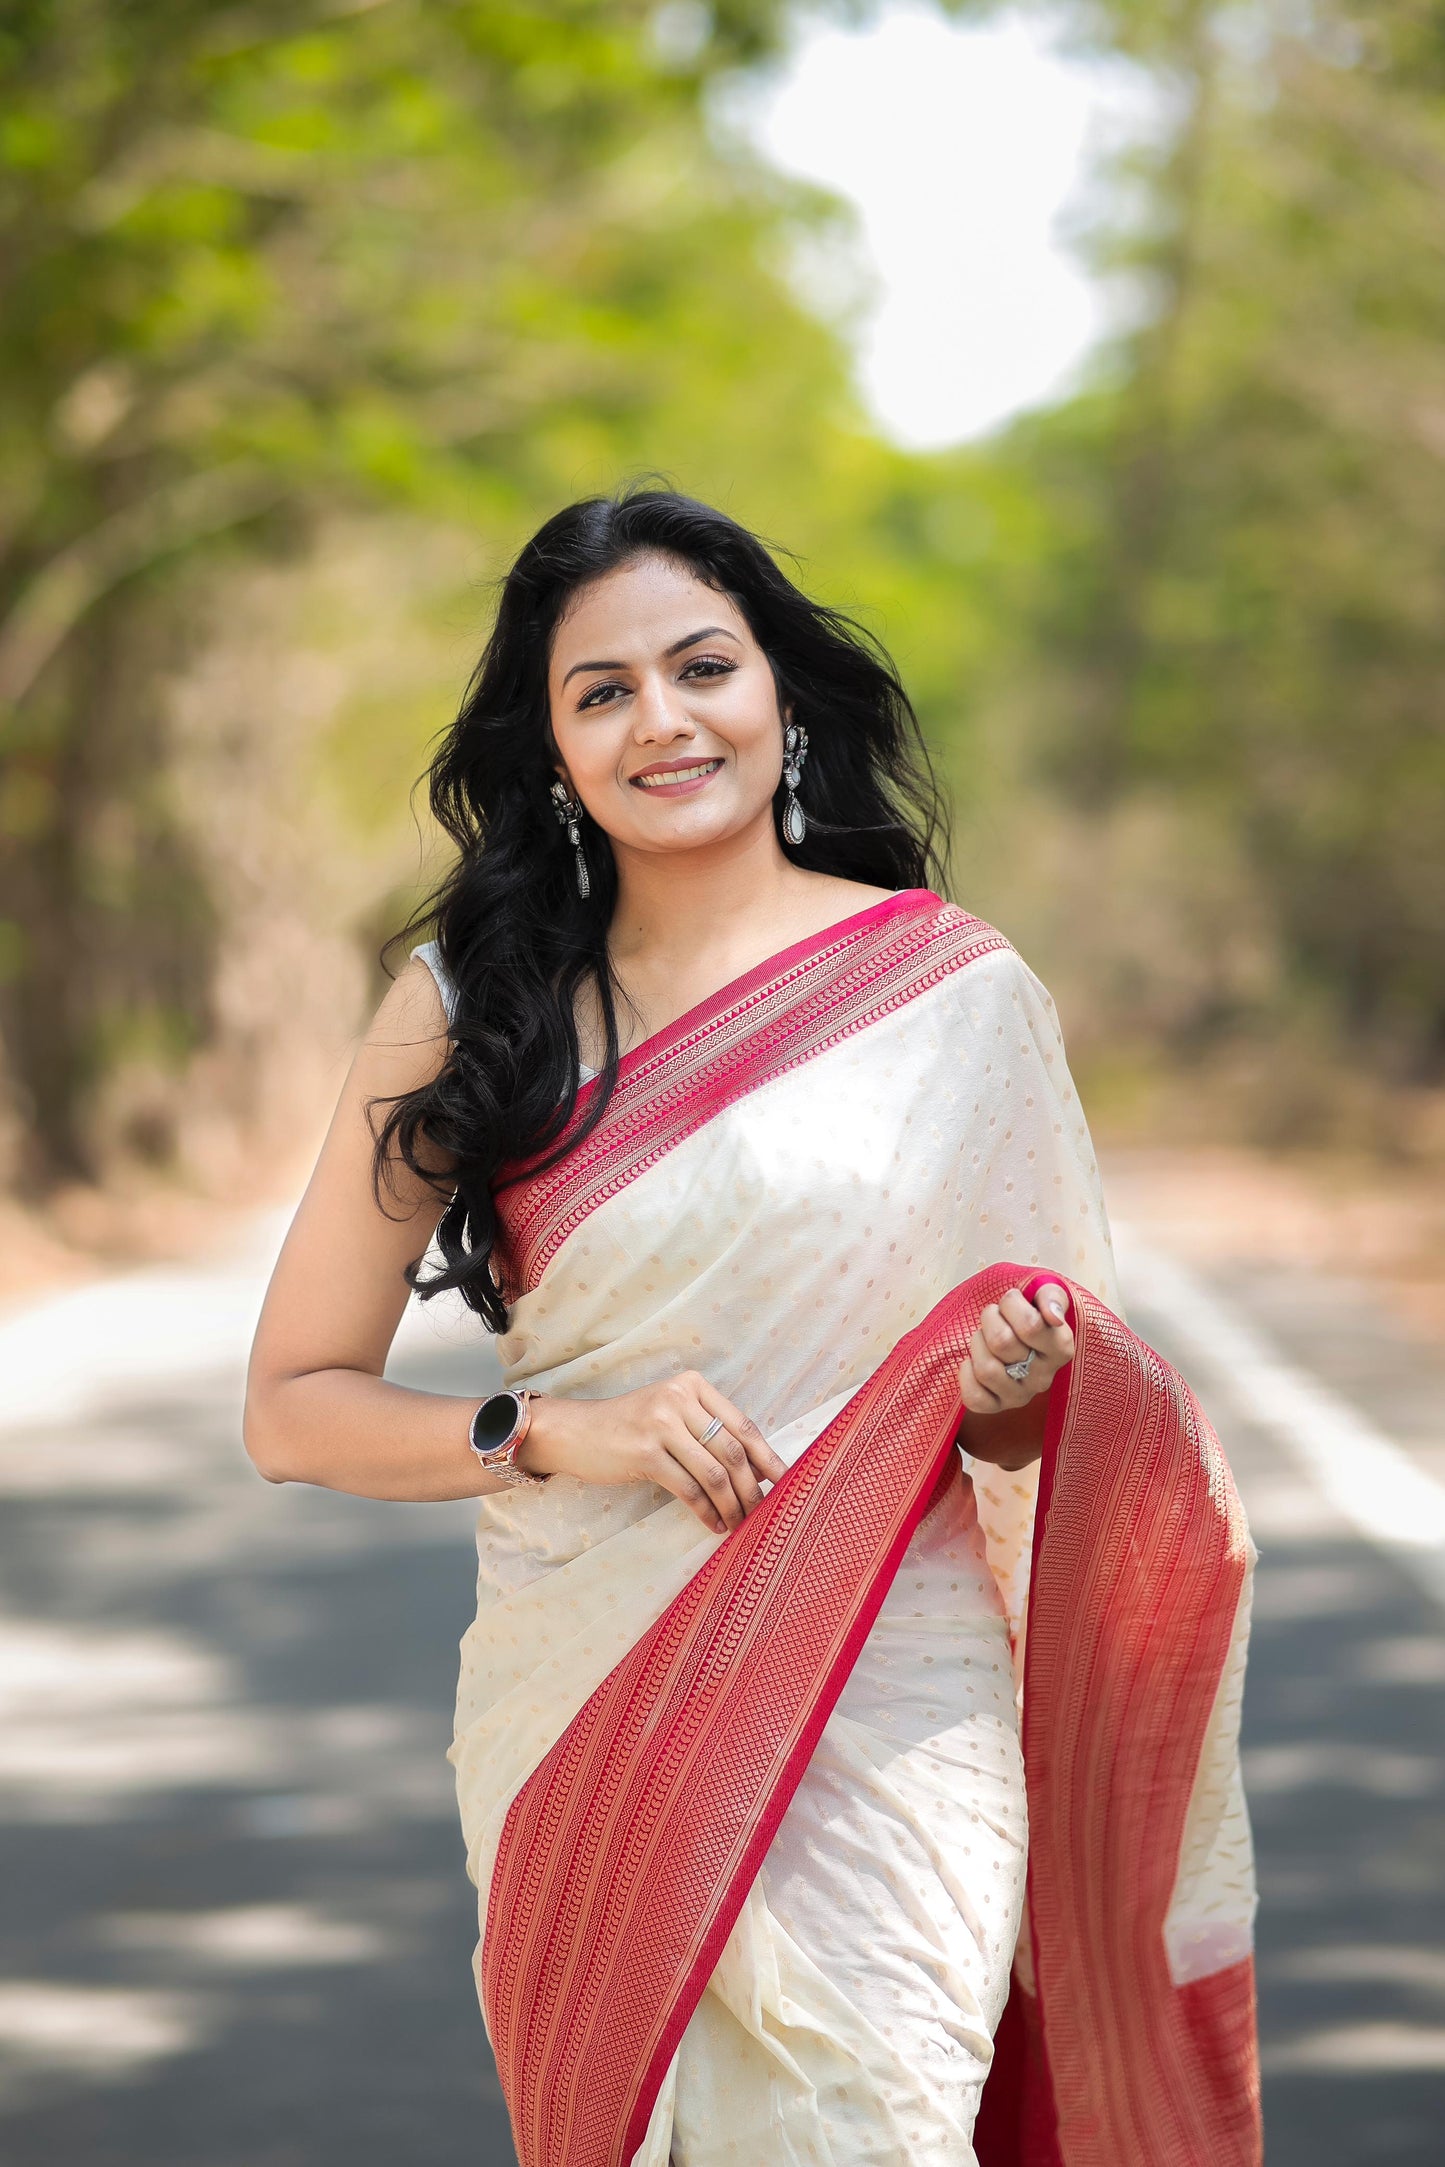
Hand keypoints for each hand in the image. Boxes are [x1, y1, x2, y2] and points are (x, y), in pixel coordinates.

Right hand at [518, 1372, 787, 1536]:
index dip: (767, 1456)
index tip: (786, 1482)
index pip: (742, 1424)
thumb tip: (756, 1470)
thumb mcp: (670, 1415)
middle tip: (764, 1512)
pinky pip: (688, 1488)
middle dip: (752, 1487)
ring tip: (740, 1524)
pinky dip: (705, 1511)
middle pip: (732, 1450)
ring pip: (713, 1472)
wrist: (576, 1432)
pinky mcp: (644, 1452)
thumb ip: (707, 1431)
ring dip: (732, 1504)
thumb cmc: (630, 1428)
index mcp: (693, 1385)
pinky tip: (713, 1524)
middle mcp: (679, 1398)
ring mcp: (661, 1424)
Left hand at [957, 1283, 1073, 1460]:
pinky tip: (973, 1361)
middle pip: (1002, 1343)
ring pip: (986, 1369)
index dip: (1011, 1304)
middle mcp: (1043, 1377)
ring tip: (983, 1337)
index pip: (1030, 1325)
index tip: (1011, 1300)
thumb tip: (1052, 1316)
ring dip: (976, 1343)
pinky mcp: (997, 1407)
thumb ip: (1052, 1296)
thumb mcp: (1045, 1297)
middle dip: (989, 1319)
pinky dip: (966, 1374)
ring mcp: (1020, 1396)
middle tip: (993, 1316)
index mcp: (1061, 1349)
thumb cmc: (1030, 1315)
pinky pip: (974, 1398)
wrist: (1017, 1338)